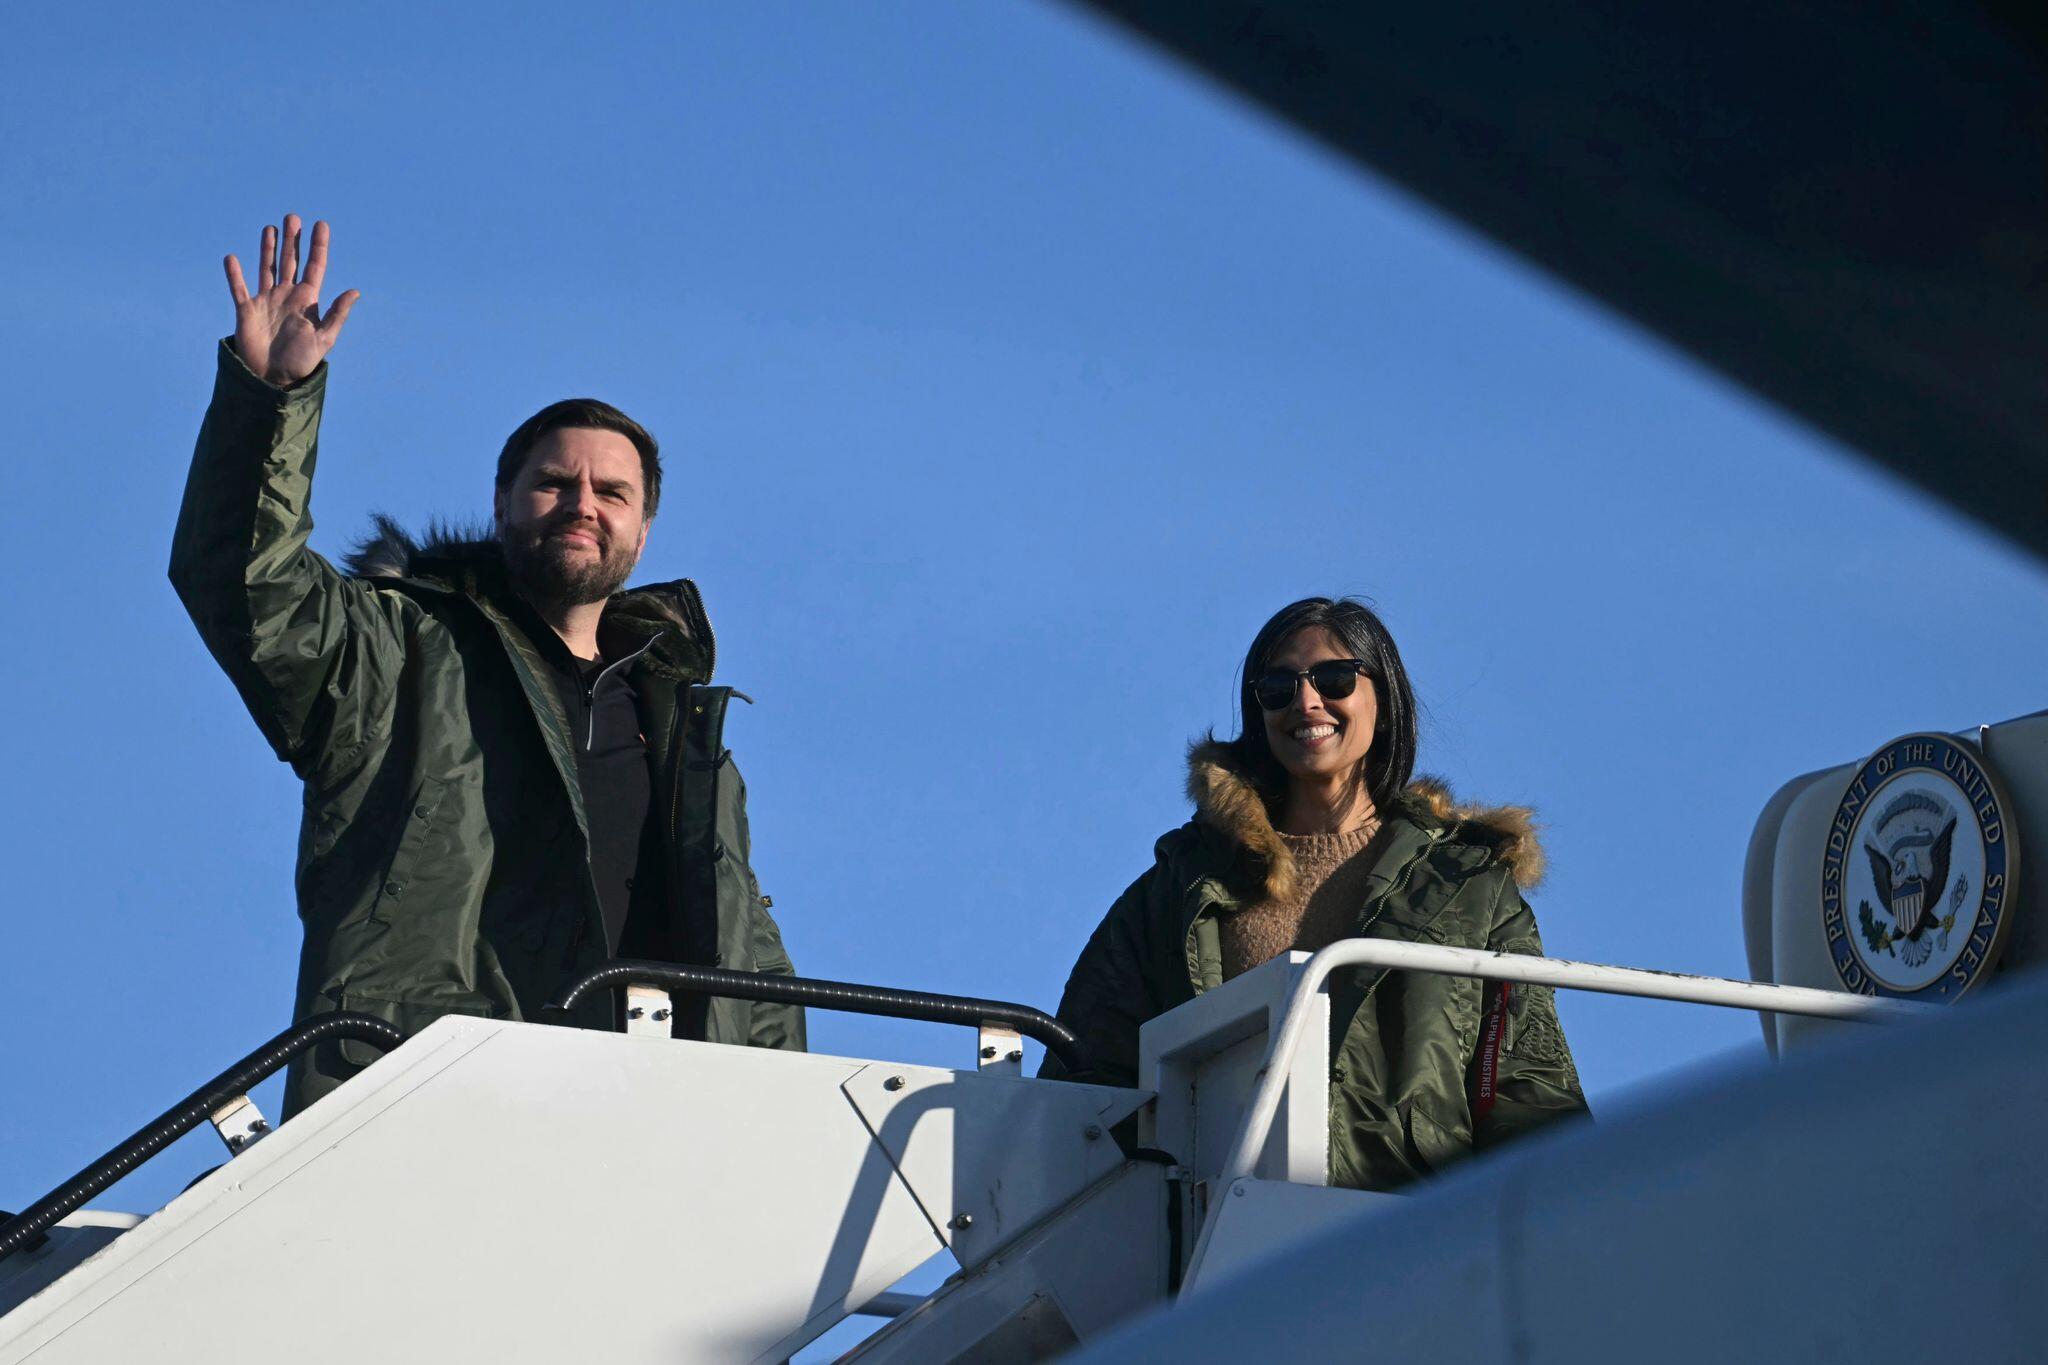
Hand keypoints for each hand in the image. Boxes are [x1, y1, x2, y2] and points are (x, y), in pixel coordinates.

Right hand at [224, 215, 359, 387]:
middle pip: (290, 261)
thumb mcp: (324, 338)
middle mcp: (287, 296)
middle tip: (293, 217)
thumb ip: (337, 313)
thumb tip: (354, 291)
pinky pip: (238, 288)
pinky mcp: (246, 310)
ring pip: (267, 268)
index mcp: (307, 300)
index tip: (321, 225)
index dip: (318, 246)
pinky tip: (232, 258)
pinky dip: (234, 274)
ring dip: (268, 248)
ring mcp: (266, 301)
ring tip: (271, 228)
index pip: (314, 267)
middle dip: (292, 240)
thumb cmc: (303, 361)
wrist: (275, 378)